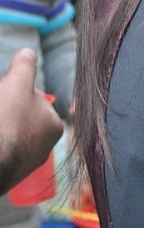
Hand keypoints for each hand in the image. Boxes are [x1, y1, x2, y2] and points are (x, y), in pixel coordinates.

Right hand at [0, 48, 63, 195]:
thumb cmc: (6, 122)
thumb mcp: (17, 84)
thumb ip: (25, 66)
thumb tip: (28, 52)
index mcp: (53, 125)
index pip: (34, 99)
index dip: (15, 90)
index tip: (5, 93)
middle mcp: (44, 148)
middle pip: (21, 117)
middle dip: (6, 108)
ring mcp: (24, 165)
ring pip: (10, 134)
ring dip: (2, 122)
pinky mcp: (6, 176)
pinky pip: (2, 149)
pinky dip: (0, 139)